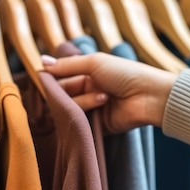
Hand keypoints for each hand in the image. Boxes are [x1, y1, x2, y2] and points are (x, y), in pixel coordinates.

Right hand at [41, 52, 176, 134]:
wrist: (149, 96)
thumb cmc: (125, 74)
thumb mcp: (94, 63)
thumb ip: (67, 65)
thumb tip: (41, 62)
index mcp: (88, 75)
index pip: (61, 78)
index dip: (54, 79)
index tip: (45, 78)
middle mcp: (88, 92)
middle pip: (63, 95)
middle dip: (68, 91)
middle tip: (82, 87)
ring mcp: (92, 110)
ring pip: (70, 108)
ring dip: (85, 101)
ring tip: (105, 97)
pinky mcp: (97, 127)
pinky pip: (81, 123)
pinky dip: (87, 115)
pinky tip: (101, 105)